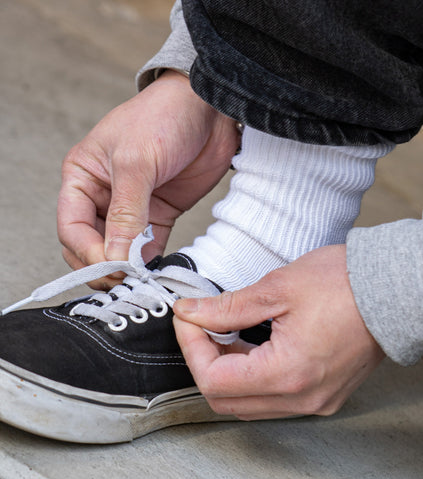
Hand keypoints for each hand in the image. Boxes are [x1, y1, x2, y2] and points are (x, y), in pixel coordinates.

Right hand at [58, 70, 239, 287]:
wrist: (209, 109)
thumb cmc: (164, 118)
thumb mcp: (136, 162)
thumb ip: (126, 212)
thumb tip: (115, 256)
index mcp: (83, 177)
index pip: (72, 226)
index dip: (87, 252)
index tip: (111, 267)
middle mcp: (103, 195)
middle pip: (90, 244)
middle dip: (103, 265)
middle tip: (125, 281)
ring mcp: (133, 208)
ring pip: (119, 250)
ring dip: (127, 269)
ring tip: (142, 282)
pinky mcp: (160, 215)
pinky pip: (149, 248)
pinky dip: (151, 263)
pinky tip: (158, 273)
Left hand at [173, 245, 384, 419]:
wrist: (395, 288)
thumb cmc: (345, 283)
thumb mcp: (277, 288)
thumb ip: (227, 307)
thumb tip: (190, 312)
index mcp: (288, 374)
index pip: (214, 380)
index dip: (191, 347)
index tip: (188, 318)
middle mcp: (301, 398)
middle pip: (226, 400)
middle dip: (205, 362)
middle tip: (203, 326)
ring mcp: (315, 401)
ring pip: (248, 404)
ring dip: (228, 372)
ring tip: (228, 335)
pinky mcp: (324, 396)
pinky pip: (273, 400)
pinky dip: (253, 378)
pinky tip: (254, 348)